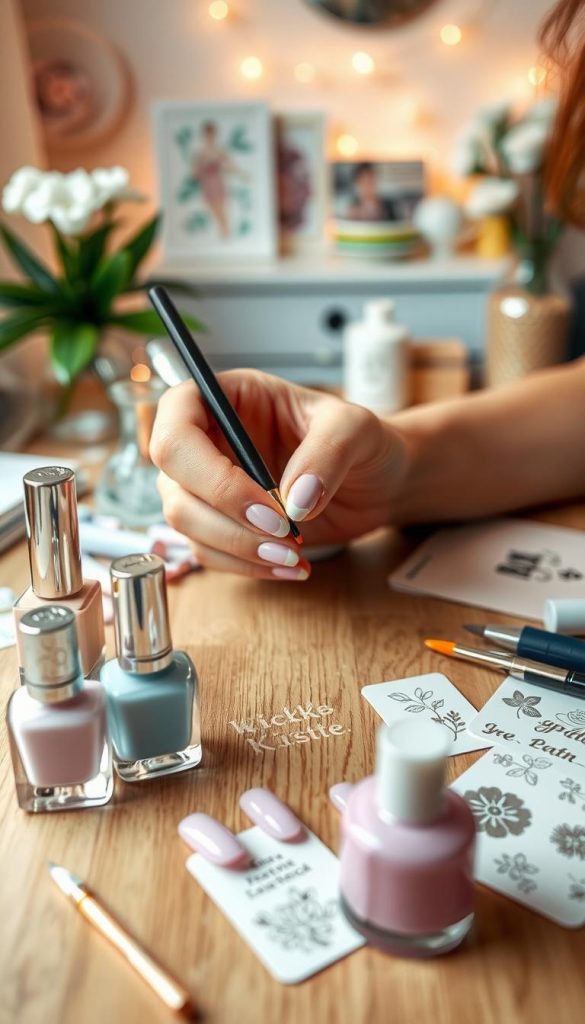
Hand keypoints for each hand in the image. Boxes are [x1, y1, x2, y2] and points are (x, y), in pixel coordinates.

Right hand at [150, 370, 407, 580]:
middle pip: (174, 483)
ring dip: (238, 548)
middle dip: (227, 519)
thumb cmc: (362, 441)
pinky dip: (247, 566)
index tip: (266, 505)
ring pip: (186, 523)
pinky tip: (290, 566)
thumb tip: (294, 500)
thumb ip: (327, 453)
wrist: (378, 481)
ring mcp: (207, 483)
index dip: (210, 473)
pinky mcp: (221, 522)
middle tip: (285, 535)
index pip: (177, 427)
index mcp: (227, 397)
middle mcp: (207, 438)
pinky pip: (209, 551)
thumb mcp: (356, 430)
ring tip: (292, 557)